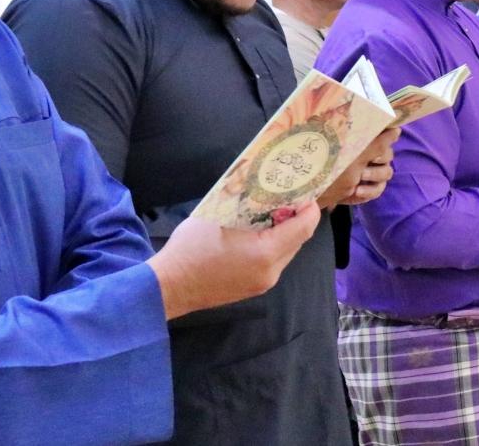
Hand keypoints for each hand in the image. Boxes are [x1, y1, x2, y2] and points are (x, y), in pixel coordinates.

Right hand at [149, 202, 320, 319]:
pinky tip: (257, 233)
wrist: (170, 287)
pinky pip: (273, 263)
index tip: (305, 192)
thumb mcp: (218, 215)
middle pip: (298, 241)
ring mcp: (263, 284)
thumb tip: (263, 189)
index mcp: (265, 252)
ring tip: (271, 213)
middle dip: (297, 218)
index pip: (303, 228)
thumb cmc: (191, 248)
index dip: (309, 208)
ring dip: (284, 232)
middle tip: (287, 198)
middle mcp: (271, 271)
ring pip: (286, 253)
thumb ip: (246, 203)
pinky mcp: (254, 289)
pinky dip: (272, 246)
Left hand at [318, 127, 399, 208]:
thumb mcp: (355, 154)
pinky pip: (379, 188)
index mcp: (366, 142)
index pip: (386, 137)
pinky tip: (357, 191)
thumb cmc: (333, 166)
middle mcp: (371, 155)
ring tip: (359, 179)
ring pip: (387, 172)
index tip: (375, 147)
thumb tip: (396, 130)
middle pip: (388, 155)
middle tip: (365, 164)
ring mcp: (372, 173)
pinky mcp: (369, 188)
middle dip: (378, 160)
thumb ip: (377, 143)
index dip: (384, 141)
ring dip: (374, 175)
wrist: (319, 191)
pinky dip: (369, 190)